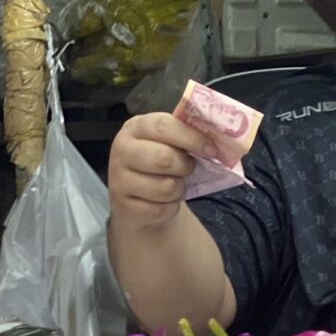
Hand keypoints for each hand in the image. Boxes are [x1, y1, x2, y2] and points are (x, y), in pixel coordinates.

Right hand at [109, 112, 216, 230]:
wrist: (137, 199)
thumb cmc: (159, 164)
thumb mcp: (169, 144)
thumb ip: (187, 137)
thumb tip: (216, 142)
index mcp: (136, 127)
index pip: (164, 126)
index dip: (191, 138)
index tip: (211, 149)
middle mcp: (122, 150)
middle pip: (164, 158)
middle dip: (185, 166)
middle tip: (189, 169)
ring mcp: (119, 179)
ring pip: (165, 187)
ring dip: (178, 189)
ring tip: (174, 185)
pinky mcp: (124, 206)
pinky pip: (160, 209)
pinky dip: (170, 208)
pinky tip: (163, 202)